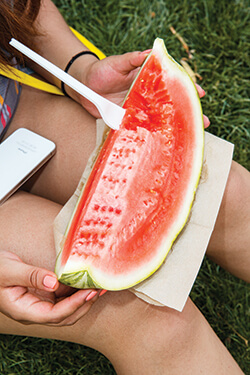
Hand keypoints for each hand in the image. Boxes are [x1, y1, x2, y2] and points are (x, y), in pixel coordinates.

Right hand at [0, 251, 99, 325]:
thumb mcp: (9, 270)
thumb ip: (31, 276)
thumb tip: (54, 281)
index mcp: (25, 310)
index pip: (54, 315)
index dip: (74, 305)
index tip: (89, 293)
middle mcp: (35, 310)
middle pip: (65, 316)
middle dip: (84, 304)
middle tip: (100, 288)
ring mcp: (40, 302)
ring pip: (67, 307)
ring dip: (83, 297)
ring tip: (98, 283)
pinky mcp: (44, 293)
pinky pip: (63, 295)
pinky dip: (75, 289)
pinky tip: (85, 279)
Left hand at [69, 50, 209, 127]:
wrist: (83, 86)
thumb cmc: (101, 71)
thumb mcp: (118, 62)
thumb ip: (133, 58)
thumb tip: (151, 51)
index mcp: (147, 81)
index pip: (170, 84)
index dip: (185, 88)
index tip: (200, 93)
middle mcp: (146, 97)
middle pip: (169, 106)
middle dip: (186, 114)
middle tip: (202, 122)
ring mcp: (138, 111)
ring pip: (158, 121)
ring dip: (172, 128)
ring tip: (188, 136)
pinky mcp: (127, 122)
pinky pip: (140, 130)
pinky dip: (151, 137)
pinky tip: (161, 143)